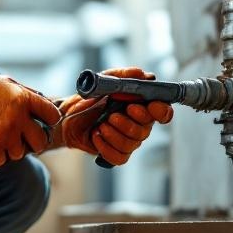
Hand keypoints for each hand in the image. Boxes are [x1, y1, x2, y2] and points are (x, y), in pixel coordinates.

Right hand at [0, 58, 59, 167]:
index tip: (42, 124)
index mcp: (23, 99)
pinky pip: (1, 161)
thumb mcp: (5, 82)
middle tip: (25, 141)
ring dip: (10, 149)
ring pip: (19, 153)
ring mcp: (5, 135)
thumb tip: (42, 104)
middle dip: (34, 143)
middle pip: (40, 141)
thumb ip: (25, 94)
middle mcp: (18, 118)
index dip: (49, 121)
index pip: (52, 116)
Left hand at [58, 67, 172, 165]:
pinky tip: (96, 136)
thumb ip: (124, 75)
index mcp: (141, 105)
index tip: (150, 107)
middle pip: (145, 130)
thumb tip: (143, 74)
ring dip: (114, 134)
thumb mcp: (105, 80)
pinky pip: (119, 157)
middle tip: (112, 115)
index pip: (163, 112)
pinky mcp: (116, 152)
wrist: (69, 116)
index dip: (162, 111)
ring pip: (131, 144)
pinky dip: (106, 147)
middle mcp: (139, 124)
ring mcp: (128, 140)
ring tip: (101, 125)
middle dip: (127, 123)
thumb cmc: (91, 98)